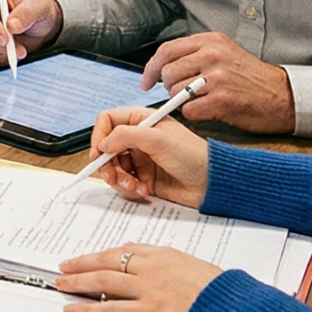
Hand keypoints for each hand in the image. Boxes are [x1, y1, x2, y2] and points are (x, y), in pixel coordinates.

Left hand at [54, 244, 226, 311]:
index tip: (91, 257)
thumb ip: (171, 264)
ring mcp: (148, 289)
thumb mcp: (195, 266)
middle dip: (83, 263)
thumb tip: (153, 267)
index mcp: (164, 254)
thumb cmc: (221, 290)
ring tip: (61, 284)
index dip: (104, 254)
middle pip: (108, 261)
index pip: (126, 250)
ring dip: (79, 282)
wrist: (233, 307)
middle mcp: (151, 267)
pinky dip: (88, 310)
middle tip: (65, 266)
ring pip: (104, 280)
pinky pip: (111, 309)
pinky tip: (73, 310)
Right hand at [86, 105, 211, 207]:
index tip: (98, 153)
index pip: (108, 121)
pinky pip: (123, 183)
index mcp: (142, 121)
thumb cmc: (194, 155)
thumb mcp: (158, 139)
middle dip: (107, 164)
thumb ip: (126, 136)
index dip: (99, 136)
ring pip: (112, 168)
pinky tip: (143, 190)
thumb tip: (103, 144)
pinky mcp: (143, 178)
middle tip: (112, 175)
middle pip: (106, 148)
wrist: (213, 183)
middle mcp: (138, 139)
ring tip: (133, 186)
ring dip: (118, 179)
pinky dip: (128, 189)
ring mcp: (140, 159)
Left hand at [142, 33, 293, 132]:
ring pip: (176, 90)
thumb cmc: (253, 80)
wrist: (285, 97)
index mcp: (212, 41)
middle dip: (169, 87)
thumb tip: (163, 68)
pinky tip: (209, 112)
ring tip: (201, 102)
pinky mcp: (223, 99)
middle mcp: (213, 55)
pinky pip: (189, 109)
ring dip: (182, 102)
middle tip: (182, 96)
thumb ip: (197, 56)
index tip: (146, 81)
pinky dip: (194, 115)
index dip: (151, 68)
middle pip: (168, 71)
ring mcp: (218, 77)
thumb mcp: (226, 55)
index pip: (167, 50)